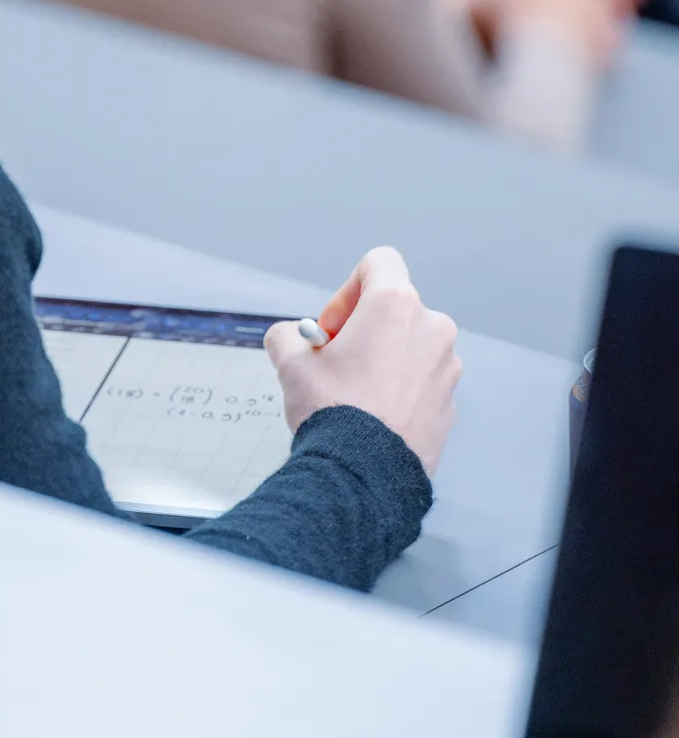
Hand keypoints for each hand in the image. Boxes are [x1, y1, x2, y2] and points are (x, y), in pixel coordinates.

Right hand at [265, 248, 460, 474]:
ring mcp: (446, 368)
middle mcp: (430, 329)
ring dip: (382, 359)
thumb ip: (288, 336)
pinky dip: (399, 388)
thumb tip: (290, 340)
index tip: (332, 327)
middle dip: (362, 330)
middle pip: (393, 309)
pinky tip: (372, 414)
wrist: (362, 474)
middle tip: (335, 361)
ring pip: (409, 346)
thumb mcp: (290, 362)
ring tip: (352, 392)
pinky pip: (421, 381)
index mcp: (395, 306)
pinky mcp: (450, 402)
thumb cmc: (333, 411)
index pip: (379, 262)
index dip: (347, 290)